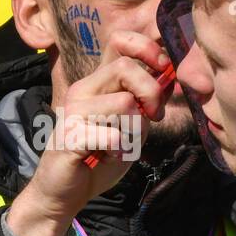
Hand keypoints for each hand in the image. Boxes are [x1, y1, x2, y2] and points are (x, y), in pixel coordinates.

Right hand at [6, 31, 172, 235]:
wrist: (64, 193)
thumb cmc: (98, 159)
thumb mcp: (131, 128)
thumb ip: (146, 105)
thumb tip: (170, 79)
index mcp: (98, 83)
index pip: (118, 42)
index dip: (145, 48)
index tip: (162, 68)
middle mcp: (83, 90)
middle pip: (126, 68)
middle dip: (151, 92)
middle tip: (153, 117)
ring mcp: (73, 111)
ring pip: (124, 103)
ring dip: (136, 129)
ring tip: (124, 144)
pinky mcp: (69, 135)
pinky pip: (111, 134)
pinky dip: (121, 148)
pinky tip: (110, 156)